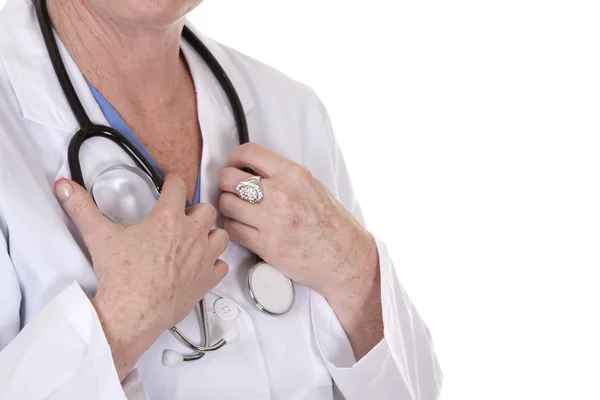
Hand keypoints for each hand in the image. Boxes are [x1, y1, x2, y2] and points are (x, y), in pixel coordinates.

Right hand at [54, 174, 228, 379]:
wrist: (132, 313)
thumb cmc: (121, 276)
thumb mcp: (100, 236)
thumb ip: (82, 208)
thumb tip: (64, 186)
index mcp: (169, 218)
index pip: (179, 186)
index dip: (174, 181)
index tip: (170, 183)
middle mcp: (192, 234)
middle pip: (206, 210)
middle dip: (195, 211)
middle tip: (180, 218)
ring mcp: (204, 258)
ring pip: (221, 235)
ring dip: (210, 234)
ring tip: (195, 240)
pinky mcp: (208, 280)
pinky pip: (222, 265)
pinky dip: (215, 263)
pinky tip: (202, 265)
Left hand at [218, 143, 378, 303]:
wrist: (344, 256)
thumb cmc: (330, 223)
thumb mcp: (311, 186)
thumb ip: (282, 176)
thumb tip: (252, 170)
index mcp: (293, 174)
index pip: (248, 152)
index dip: (235, 159)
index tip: (235, 166)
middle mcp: (281, 193)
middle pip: (229, 178)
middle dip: (227, 184)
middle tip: (234, 191)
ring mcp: (271, 219)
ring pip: (226, 204)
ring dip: (229, 207)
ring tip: (239, 211)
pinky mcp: (265, 244)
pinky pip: (232, 229)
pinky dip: (234, 228)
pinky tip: (244, 228)